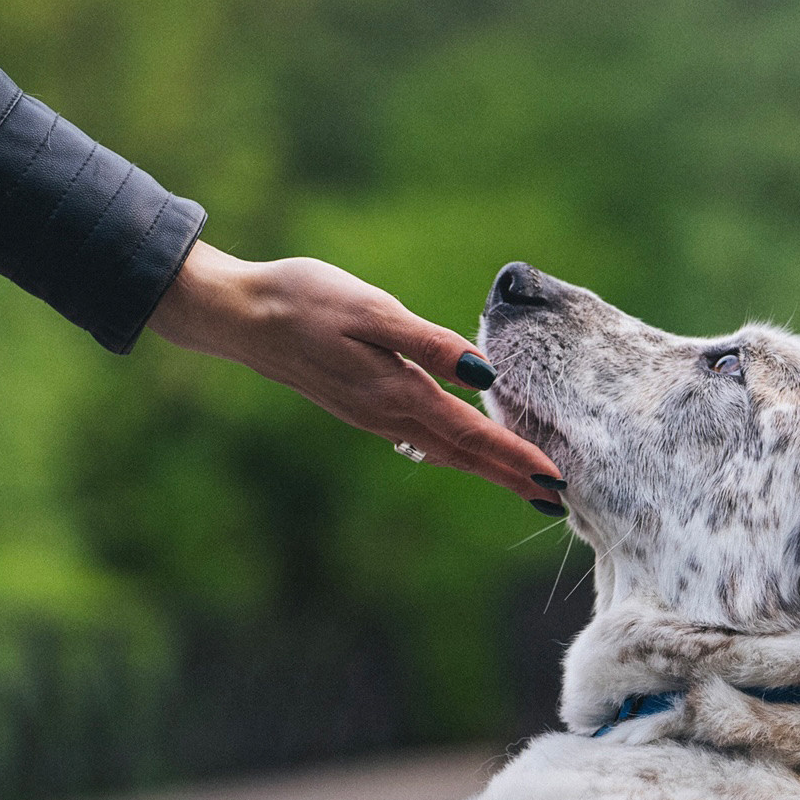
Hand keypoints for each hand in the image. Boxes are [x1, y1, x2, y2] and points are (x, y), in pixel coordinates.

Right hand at [146, 242, 566, 508]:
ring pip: (442, 450)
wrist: (240, 316)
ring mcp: (371, 414)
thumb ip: (429, 344)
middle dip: (511, 476)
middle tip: (559, 500)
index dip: (517, 458)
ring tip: (523, 481)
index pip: (472, 434)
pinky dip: (455, 449)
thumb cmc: (304, 299)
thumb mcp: (371, 310)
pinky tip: (465, 448)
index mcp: (397, 391)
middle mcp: (387, 413)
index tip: (557, 481)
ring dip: (486, 467)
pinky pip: (421, 438)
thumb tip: (484, 376)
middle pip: (463, 454)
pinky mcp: (360, 405)